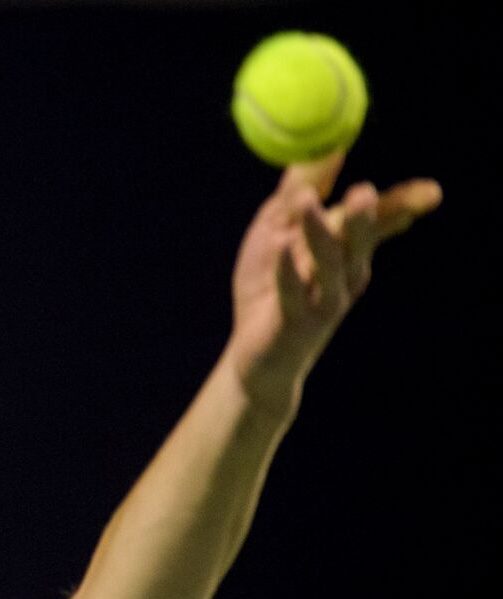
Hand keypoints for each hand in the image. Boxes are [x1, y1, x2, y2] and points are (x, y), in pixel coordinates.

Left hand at [224, 149, 442, 417]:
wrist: (258, 358)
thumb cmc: (270, 290)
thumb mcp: (277, 232)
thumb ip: (299, 193)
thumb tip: (328, 148)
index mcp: (347, 253)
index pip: (380, 224)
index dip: (403, 207)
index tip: (432, 191)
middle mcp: (345, 277)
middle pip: (359, 243)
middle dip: (365, 219)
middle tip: (364, 191)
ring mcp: (323, 302)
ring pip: (328, 267)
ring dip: (319, 234)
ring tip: (308, 203)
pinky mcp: (295, 323)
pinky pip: (292, 294)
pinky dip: (285, 271)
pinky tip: (279, 248)